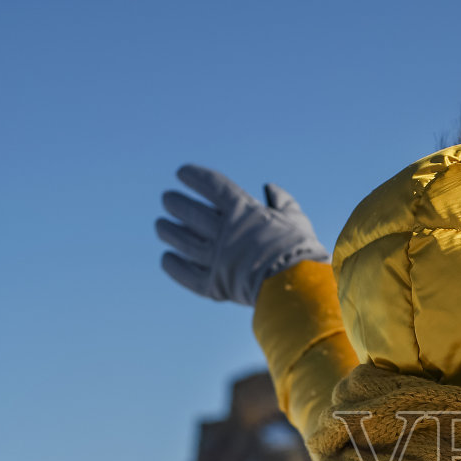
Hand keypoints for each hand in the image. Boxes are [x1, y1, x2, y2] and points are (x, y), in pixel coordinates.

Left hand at [156, 164, 329, 304]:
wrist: (298, 287)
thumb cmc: (300, 250)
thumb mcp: (295, 219)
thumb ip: (282, 202)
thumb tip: (270, 189)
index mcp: (244, 210)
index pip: (211, 185)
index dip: (193, 176)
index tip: (181, 173)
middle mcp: (224, 231)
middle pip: (189, 211)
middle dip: (174, 203)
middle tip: (168, 200)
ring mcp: (216, 258)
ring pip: (181, 240)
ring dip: (168, 230)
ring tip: (161, 226)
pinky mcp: (213, 284)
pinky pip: (185, 273)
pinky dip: (173, 265)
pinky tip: (167, 258)